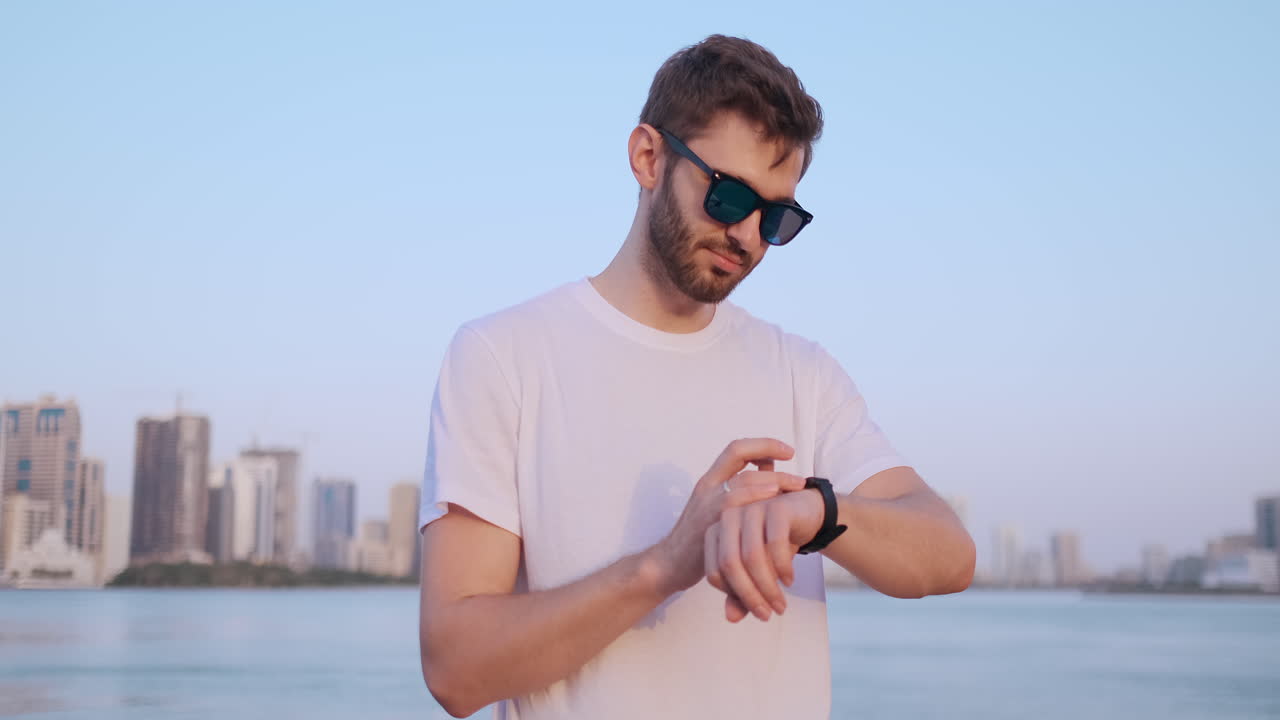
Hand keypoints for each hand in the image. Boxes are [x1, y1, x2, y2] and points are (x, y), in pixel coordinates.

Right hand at [650, 438, 805, 596]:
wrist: (670, 564)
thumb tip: (770, 469)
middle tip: (799, 473)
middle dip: (773, 457)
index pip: (737, 449)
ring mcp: (706, 503)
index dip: (763, 444)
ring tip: (797, 486)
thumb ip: (742, 489)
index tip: (788, 451)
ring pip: (742, 478)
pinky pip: (733, 503)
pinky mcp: (708, 523)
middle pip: (740, 455)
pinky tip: (774, 499)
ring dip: (773, 478)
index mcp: (710, 480)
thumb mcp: (719, 508)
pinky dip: (756, 496)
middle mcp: (707, 486)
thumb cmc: (700, 536)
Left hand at [704, 485, 824, 621]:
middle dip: (749, 595)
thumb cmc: (775, 545)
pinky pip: (775, 543)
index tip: (754, 611)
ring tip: (780, 605)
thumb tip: (731, 618)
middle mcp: (729, 518)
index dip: (733, 596)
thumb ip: (741, 593)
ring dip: (768, 586)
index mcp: (716, 532)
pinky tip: (789, 581)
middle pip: (730, 564)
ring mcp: (751, 509)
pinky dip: (782, 567)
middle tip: (767, 615)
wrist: (806, 516)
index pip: (714, 573)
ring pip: (752, 556)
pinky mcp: (775, 507)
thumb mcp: (758, 572)